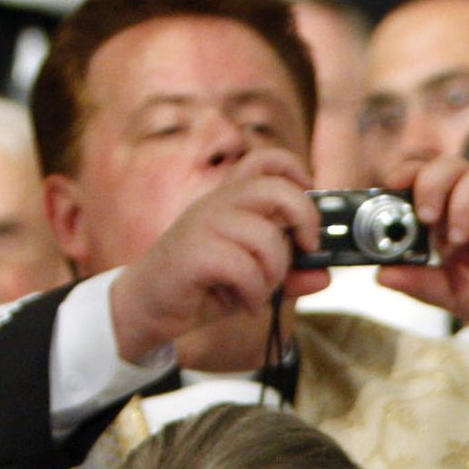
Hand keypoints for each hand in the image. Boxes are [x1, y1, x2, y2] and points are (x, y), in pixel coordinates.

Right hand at [106, 151, 323, 362]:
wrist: (144, 308)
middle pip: (275, 189)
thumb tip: (324, 275)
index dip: (295, 170)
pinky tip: (243, 303)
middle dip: (304, 220)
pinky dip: (253, 293)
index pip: (264, 160)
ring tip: (259, 291)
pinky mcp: (192, 252)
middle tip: (305, 250)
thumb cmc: (199, 287)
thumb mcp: (252, 280)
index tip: (310, 194)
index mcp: (229, 201)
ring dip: (274, 273)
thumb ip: (288, 275)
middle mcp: (216, 204)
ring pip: (266, 237)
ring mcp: (202, 225)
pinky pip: (244, 267)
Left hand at [376, 154, 468, 355]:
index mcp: (451, 213)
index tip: (390, 188)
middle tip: (425, 216)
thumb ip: (418, 283)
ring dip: (462, 204)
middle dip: (431, 182)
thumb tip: (379, 275)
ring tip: (456, 241)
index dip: (406, 173)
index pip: (426, 173)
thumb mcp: (449, 295)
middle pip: (452, 164)